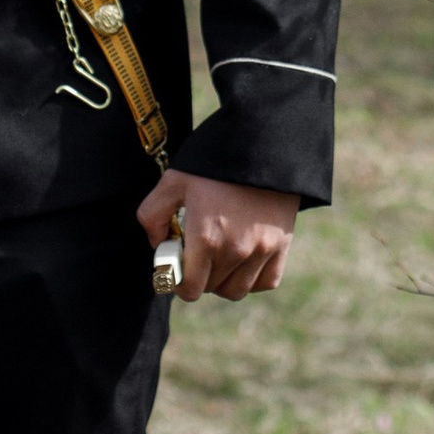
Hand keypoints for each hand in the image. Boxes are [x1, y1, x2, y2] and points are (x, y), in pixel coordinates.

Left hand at [137, 169, 297, 300]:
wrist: (263, 142)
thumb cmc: (214, 162)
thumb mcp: (173, 181)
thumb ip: (152, 214)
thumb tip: (157, 243)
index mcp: (205, 237)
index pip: (190, 288)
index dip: (178, 282)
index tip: (176, 268)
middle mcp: (235, 250)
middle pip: (211, 289)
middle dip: (198, 277)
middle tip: (195, 256)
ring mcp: (261, 250)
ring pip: (236, 290)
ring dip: (223, 281)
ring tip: (218, 259)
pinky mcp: (282, 245)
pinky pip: (266, 282)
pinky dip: (252, 279)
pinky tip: (243, 260)